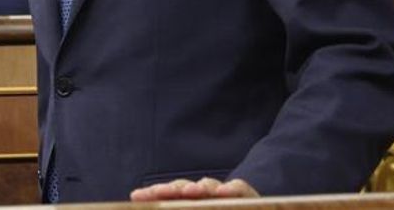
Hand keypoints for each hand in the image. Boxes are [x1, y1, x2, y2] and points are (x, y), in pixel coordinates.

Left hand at [130, 177, 257, 201]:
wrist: (256, 209)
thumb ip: (179, 208)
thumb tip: (144, 202)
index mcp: (189, 203)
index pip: (169, 195)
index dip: (153, 195)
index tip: (136, 196)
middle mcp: (204, 196)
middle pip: (184, 188)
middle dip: (170, 189)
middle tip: (158, 193)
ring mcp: (225, 194)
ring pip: (209, 186)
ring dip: (198, 188)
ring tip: (189, 192)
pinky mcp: (247, 196)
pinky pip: (239, 189)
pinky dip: (231, 189)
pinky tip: (222, 192)